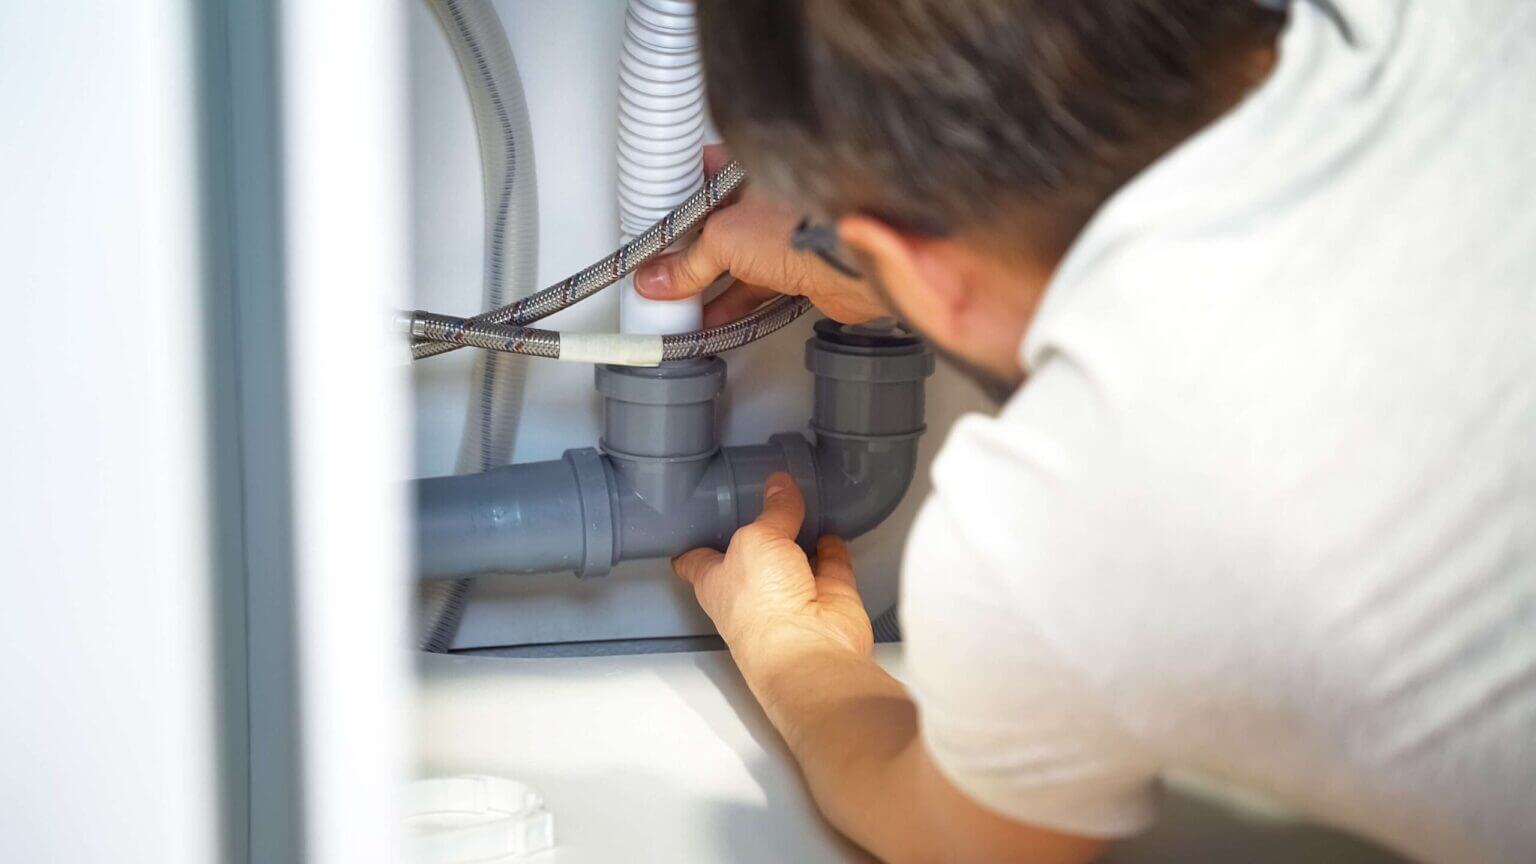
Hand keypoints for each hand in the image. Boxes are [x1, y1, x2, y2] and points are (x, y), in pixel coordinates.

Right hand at [634, 146, 890, 326]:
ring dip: (708, 282)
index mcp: (745, 174)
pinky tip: (713, 317)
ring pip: (735, 260)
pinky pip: (755, 287)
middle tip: (661, 266)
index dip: (674, 194)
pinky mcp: (795, 270)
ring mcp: (780, 236)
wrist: (850, 263)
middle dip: (688, 249)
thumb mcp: (723, 240)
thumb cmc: (802, 226)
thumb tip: (658, 279)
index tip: (650, 216)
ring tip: (679, 300)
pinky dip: (733, 303)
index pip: (700, 175)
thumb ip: (687, 263)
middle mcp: (764, 201)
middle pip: (715, 224)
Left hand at [673, 472, 872, 667]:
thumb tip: (780, 486)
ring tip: (800, 500)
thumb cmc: (762, 608)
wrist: (810, 647)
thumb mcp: (757, 540)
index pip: (696, 558)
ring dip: (799, 534)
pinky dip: (833, 549)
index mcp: (717, 580)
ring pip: (794, 556)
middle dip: (757, 529)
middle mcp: (752, 590)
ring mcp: (791, 595)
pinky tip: (831, 529)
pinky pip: (831, 565)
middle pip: (752, 553)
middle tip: (760, 493)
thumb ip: (772, 512)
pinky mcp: (828, 597)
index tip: (690, 520)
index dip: (692, 540)